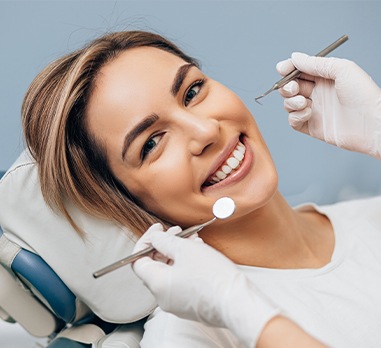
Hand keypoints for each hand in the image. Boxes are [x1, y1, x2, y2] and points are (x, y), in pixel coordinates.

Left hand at [132, 224, 279, 347]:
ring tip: (193, 240)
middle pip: (155, 265)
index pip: (138, 261)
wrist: (238, 302)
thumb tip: (154, 237)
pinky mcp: (191, 304)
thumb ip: (165, 241)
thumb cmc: (213, 277)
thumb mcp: (186, 250)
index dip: (146, 242)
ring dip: (178, 252)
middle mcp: (163, 296)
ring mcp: (177, 302)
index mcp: (157, 284)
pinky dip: (186, 265)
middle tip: (177, 232)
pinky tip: (200, 252)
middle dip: (165, 244)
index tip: (157, 230)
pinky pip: (182, 281)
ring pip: (171, 271)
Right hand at [277, 53, 380, 158]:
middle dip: (287, 86)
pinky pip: (293, 121)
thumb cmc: (363, 95)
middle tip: (294, 88)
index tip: (282, 69)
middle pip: (290, 87)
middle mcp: (318, 93)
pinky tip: (308, 113)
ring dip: (291, 102)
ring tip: (304, 102)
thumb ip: (315, 63)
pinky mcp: (312, 127)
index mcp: (325, 78)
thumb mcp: (341, 69)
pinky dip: (295, 116)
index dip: (288, 69)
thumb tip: (295, 57)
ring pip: (289, 104)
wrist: (371, 123)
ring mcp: (314, 110)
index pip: (300, 71)